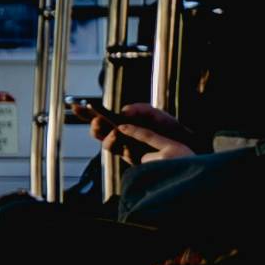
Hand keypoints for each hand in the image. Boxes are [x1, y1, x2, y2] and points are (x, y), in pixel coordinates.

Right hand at [71, 97, 197, 163]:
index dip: (87, 113)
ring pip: (105, 143)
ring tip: (112, 129)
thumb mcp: (157, 114)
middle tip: (96, 119)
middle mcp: (121, 137)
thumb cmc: (172, 131)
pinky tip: (119, 135)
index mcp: (123, 124)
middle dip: (93, 125)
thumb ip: (142, 109)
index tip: (76, 106)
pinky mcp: (133, 158)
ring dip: (104, 134)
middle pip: (98, 132)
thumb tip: (125, 111)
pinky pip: (119, 151)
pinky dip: (117, 142)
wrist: (188, 146)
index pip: (101, 118)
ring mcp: (126, 148)